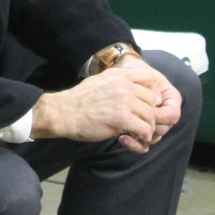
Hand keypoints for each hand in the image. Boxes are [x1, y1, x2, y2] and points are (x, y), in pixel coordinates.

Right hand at [30, 67, 162, 149]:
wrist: (62, 113)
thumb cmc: (78, 100)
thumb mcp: (99, 81)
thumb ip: (116, 82)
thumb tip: (130, 88)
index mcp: (118, 75)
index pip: (149, 79)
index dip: (152, 92)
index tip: (146, 104)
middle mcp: (123, 86)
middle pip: (152, 99)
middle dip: (150, 113)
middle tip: (143, 123)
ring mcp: (124, 101)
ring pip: (150, 115)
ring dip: (148, 127)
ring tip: (139, 133)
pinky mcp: (122, 119)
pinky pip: (144, 129)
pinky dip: (143, 136)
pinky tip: (136, 138)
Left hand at [115, 54, 183, 147]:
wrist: (118, 74)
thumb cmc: (132, 70)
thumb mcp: (141, 71)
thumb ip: (149, 82)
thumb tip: (156, 101)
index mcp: (170, 99)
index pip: (172, 115)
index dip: (159, 116)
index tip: (144, 111)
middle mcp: (164, 113)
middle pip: (163, 129)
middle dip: (148, 127)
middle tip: (132, 122)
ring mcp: (153, 124)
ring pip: (153, 138)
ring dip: (140, 136)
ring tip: (124, 130)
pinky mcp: (141, 131)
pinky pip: (143, 145)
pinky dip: (134, 144)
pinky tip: (122, 138)